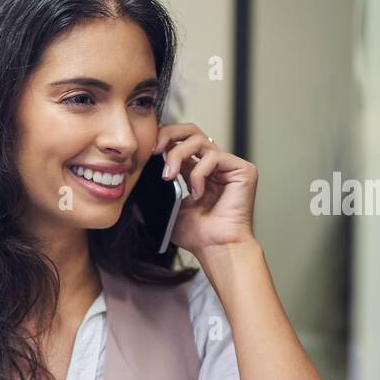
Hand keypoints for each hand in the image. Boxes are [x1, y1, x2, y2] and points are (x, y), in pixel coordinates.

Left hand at [154, 122, 257, 257]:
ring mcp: (228, 165)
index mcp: (196, 170)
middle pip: (191, 130)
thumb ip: (158, 187)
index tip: (146, 150)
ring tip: (169, 176)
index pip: (180, 141)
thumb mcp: (167, 206)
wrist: (216, 249)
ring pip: (200, 140)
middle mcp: (213, 164)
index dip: (163, 139)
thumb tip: (137, 170)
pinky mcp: (243, 169)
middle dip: (169, 135)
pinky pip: (213, 157)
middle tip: (154, 150)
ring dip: (178, 155)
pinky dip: (198, 174)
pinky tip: (197, 194)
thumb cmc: (196, 235)